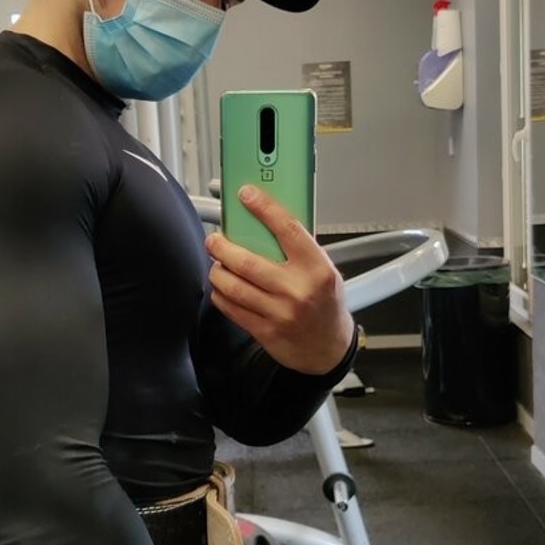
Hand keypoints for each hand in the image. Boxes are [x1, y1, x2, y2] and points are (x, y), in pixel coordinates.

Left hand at [204, 185, 353, 374]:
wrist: (330, 349)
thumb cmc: (326, 305)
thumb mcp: (325, 271)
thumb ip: (300, 251)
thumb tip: (266, 224)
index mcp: (316, 269)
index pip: (287, 229)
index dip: (264, 208)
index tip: (246, 196)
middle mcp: (297, 290)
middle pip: (247, 262)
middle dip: (222, 247)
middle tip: (214, 240)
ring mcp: (279, 313)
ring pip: (233, 286)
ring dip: (217, 271)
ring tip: (216, 264)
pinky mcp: (265, 331)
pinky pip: (232, 308)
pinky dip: (220, 294)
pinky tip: (221, 287)